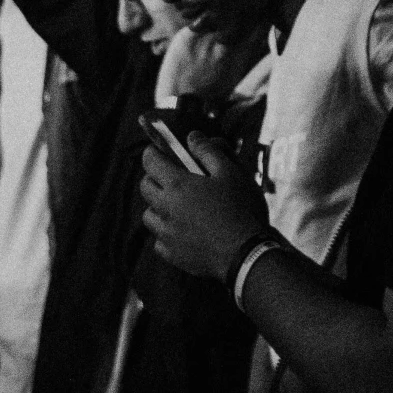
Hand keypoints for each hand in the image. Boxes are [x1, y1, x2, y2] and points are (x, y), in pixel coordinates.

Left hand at [139, 132, 269, 282]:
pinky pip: (159, 240)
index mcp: (177, 185)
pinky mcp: (173, 255)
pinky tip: (183, 230)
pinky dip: (166, 232)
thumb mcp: (231, 172)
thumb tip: (193, 137)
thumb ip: (209, 151)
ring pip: (149, 215)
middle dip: (154, 177)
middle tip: (172, 176)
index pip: (150, 161)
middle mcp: (165, 209)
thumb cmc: (241, 209)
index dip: (152, 152)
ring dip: (158, 206)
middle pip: (145, 188)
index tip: (159, 150)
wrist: (247, 254)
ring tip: (178, 205)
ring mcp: (167, 234)